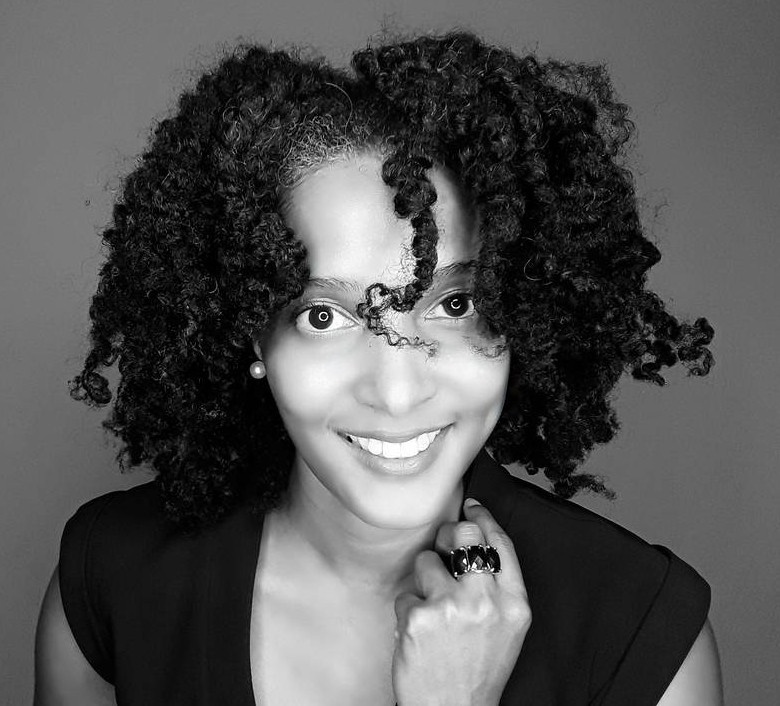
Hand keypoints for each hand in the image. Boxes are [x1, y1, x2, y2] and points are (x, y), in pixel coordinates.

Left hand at [392, 498, 530, 705]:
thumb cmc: (479, 668)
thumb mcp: (508, 628)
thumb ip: (498, 586)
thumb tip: (475, 535)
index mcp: (514, 604)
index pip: (500, 542)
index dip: (483, 517)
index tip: (471, 506)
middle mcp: (485, 601)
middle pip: (464, 535)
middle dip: (449, 535)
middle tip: (443, 548)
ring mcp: (450, 607)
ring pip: (426, 559)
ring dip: (423, 578)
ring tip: (432, 609)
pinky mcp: (418, 617)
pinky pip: (406, 591)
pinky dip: (408, 608)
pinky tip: (418, 632)